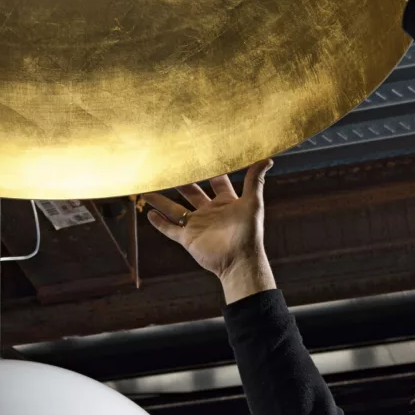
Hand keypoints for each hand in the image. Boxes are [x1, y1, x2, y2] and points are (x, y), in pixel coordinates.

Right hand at [145, 161, 275, 304]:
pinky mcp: (188, 238)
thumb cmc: (249, 232)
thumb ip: (255, 181)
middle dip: (179, 181)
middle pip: (191, 192)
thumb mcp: (252, 203)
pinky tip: (149, 213)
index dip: (208, 168)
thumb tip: (267, 159)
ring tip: (147, 189)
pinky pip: (170, 229)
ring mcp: (197, 225)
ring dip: (161, 200)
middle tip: (167, 167)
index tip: (196, 153)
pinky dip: (160, 222)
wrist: (239, 261)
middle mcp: (209, 211)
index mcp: (225, 201)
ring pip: (175, 209)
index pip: (215, 180)